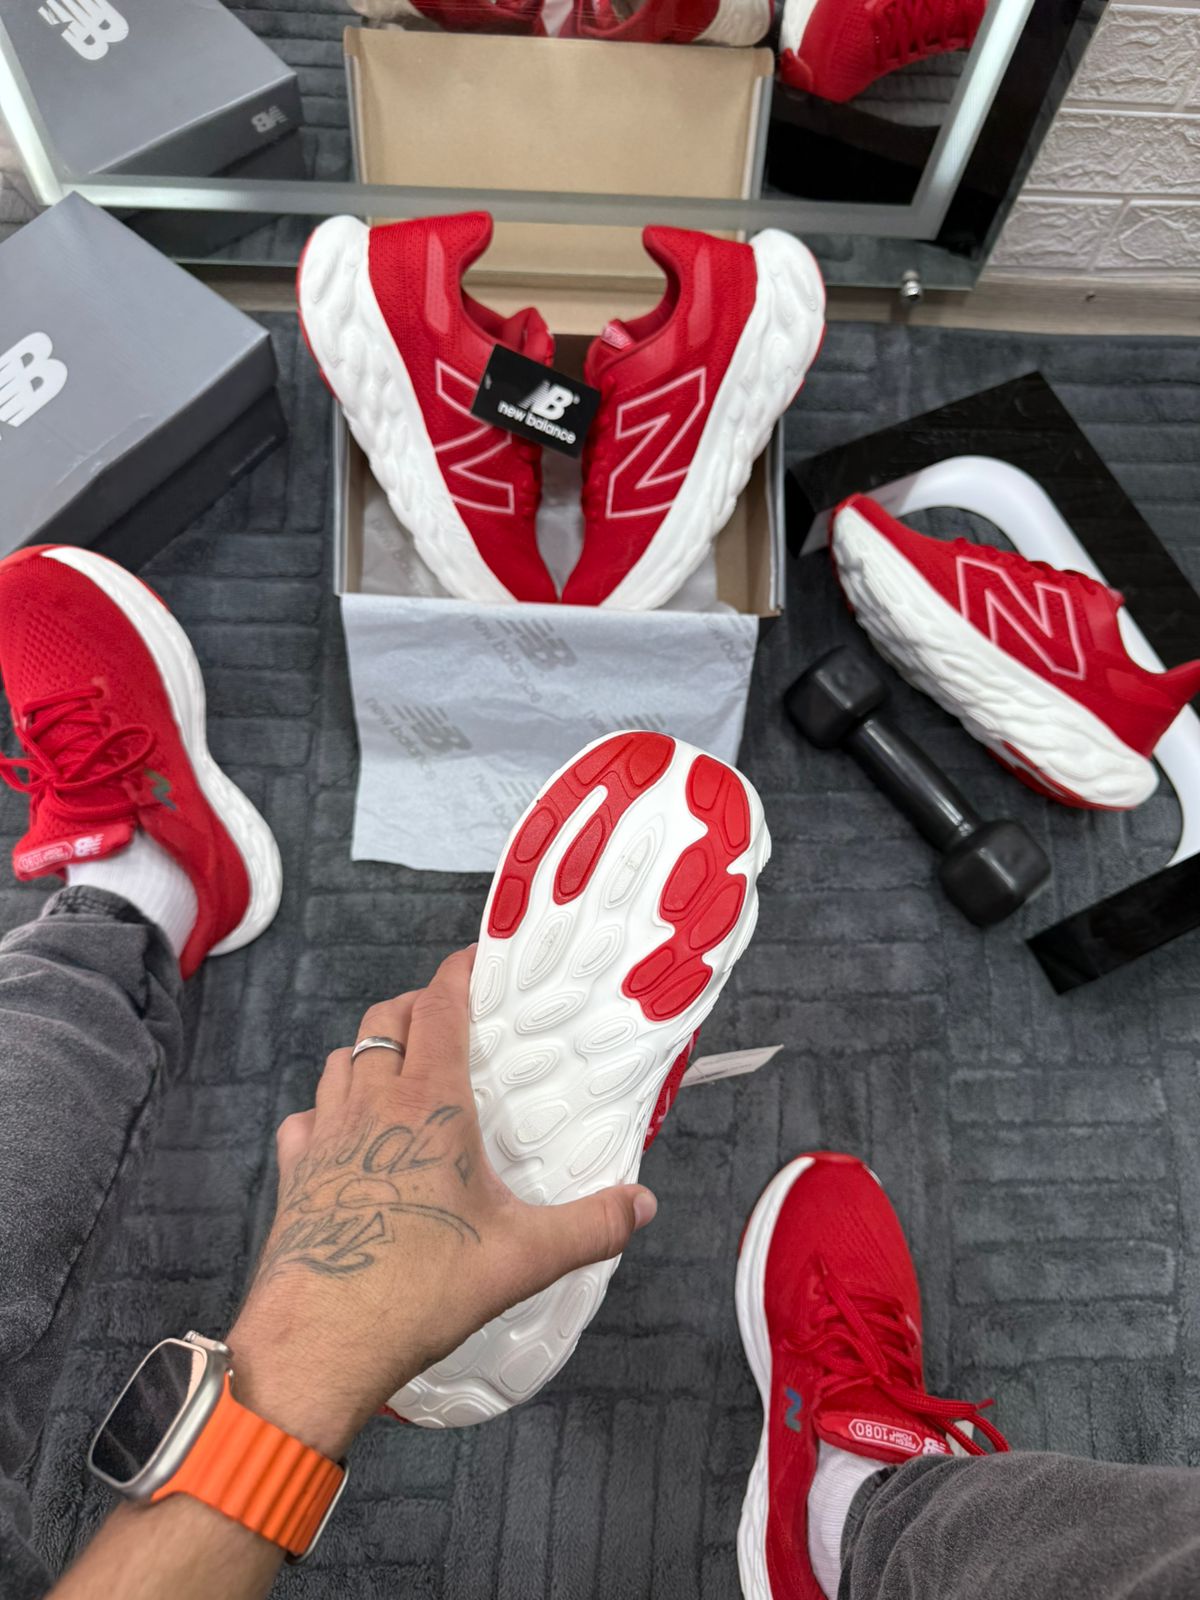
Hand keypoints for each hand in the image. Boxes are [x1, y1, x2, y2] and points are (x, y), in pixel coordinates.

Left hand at [226, 946, 656, 1456]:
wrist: (320, 1342)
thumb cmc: (420, 1290)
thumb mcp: (524, 1259)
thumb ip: (592, 1226)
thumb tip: (644, 1204)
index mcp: (430, 1103)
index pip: (440, 1007)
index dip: (459, 974)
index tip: (480, 961)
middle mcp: (372, 1102)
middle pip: (387, 1020)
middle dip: (418, 1006)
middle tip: (450, 1022)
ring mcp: (325, 1133)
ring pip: (341, 1059)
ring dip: (372, 1053)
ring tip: (403, 1075)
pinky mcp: (294, 1171)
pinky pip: (305, 1117)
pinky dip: (327, 1111)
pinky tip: (346, 1138)